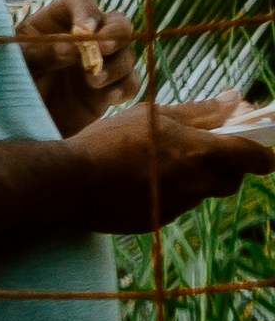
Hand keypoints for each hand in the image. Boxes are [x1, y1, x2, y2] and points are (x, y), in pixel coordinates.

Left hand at [21, 0, 143, 136]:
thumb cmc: (6, 84)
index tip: (84, 30)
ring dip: (116, 65)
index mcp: (56, 23)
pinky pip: (130, 83)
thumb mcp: (17, 65)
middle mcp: (84, 39)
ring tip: (94, 80)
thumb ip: (42, 54)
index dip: (87, 12)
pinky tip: (109, 97)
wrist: (13, 121)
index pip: (80, 4)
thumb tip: (72, 48)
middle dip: (116, 33)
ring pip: (127, 54)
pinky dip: (125, 87)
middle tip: (103, 48)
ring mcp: (100, 64)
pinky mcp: (108, 89)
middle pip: (117, 23)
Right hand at [73, 92, 269, 220]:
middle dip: (226, 167)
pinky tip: (137, 183)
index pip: (254, 158)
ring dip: (193, 180)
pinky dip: (166, 193)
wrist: (65, 183)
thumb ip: (200, 111)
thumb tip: (236, 98)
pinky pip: (174, 205)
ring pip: (202, 193)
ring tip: (157, 165)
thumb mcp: (153, 115)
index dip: (263, 154)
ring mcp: (176, 206)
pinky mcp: (157, 222)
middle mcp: (195, 184)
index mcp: (200, 153)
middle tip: (201, 153)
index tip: (260, 151)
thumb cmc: (108, 141)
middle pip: (232, 180)